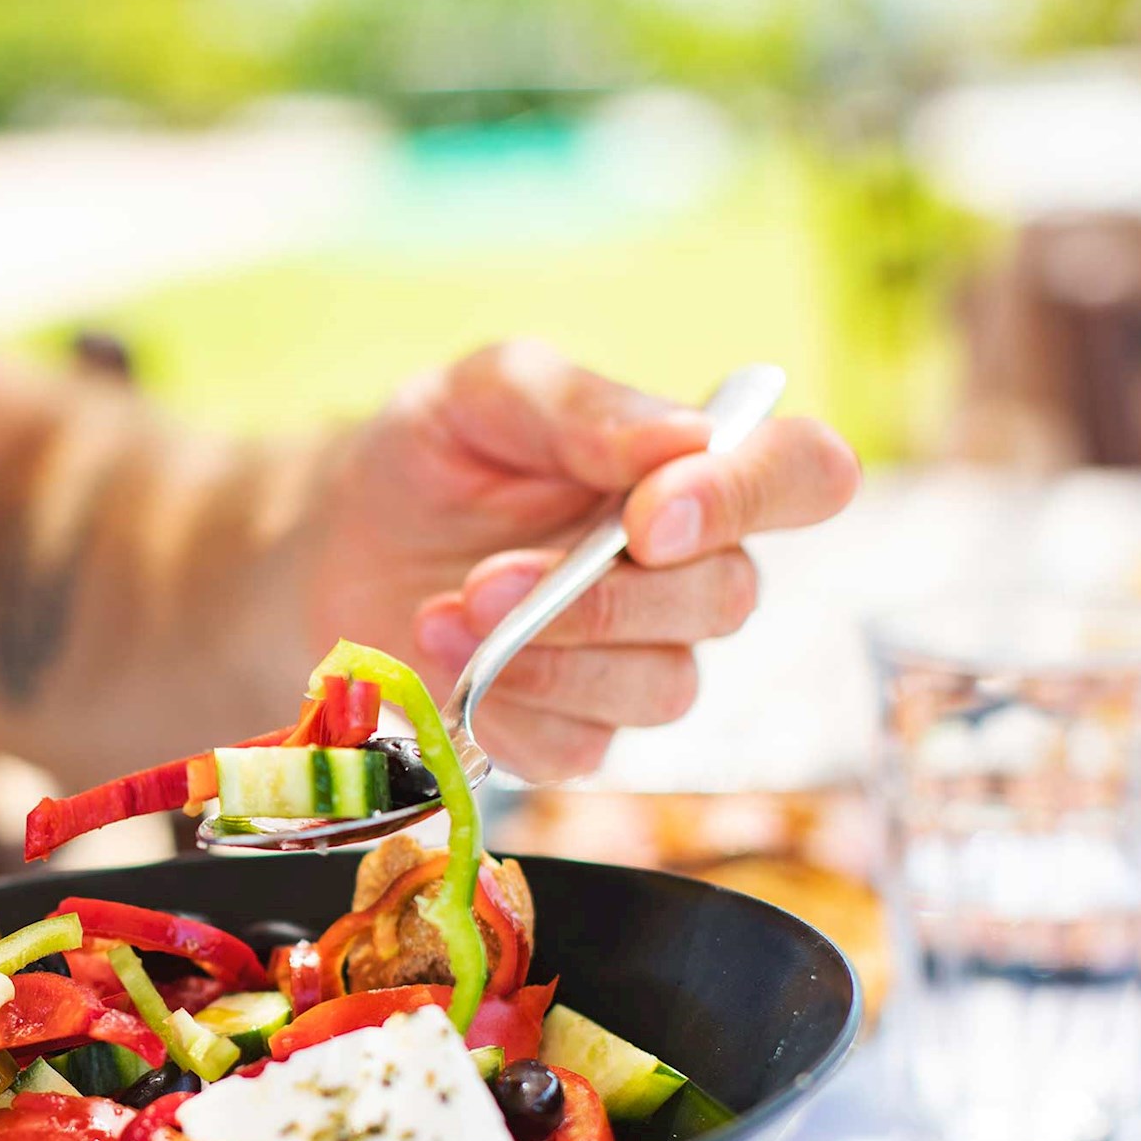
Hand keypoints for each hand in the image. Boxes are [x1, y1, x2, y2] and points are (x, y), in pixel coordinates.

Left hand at [303, 342, 860, 776]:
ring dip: (549, 657)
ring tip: (447, 612)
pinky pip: (583, 747)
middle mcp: (688, 570)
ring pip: (663, 688)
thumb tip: (682, 440)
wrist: (337, 543)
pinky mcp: (574, 730)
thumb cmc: (432, 455)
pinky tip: (447, 663)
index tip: (653, 516)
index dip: (754, 497)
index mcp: (690, 471)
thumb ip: (581, 407)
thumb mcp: (486, 394)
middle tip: (487, 577)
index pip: (803, 475)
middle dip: (605, 598)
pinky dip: (509, 710)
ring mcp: (638, 659)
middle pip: (728, 599)